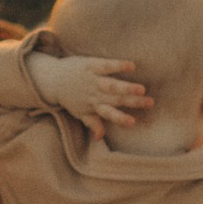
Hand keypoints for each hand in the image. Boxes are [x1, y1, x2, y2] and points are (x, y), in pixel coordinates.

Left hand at [28, 50, 151, 138]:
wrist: (52, 78)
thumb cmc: (69, 97)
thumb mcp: (79, 113)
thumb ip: (92, 123)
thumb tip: (100, 138)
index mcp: (93, 106)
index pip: (109, 114)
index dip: (120, 118)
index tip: (133, 122)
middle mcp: (94, 94)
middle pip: (116, 99)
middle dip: (133, 102)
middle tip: (150, 103)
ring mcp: (93, 80)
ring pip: (112, 85)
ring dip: (126, 87)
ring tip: (142, 89)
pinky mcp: (91, 65)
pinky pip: (106, 66)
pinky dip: (118, 66)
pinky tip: (131, 66)